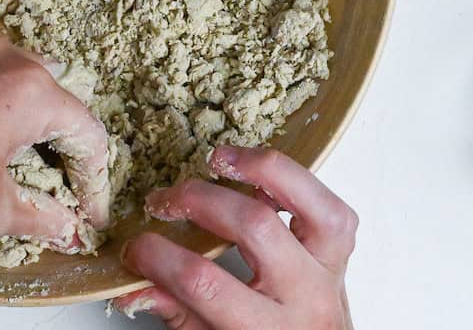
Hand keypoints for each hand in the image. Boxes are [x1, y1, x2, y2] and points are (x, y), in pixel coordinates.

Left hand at [0, 34, 110, 252]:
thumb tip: (62, 225)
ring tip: (26, 174)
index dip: (94, 182)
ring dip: (30, 126)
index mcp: (29, 88)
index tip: (88, 214)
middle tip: (64, 194)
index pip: (85, 133)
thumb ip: (40, 215)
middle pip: (55, 100)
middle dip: (64, 147)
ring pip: (18, 85)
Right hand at [113, 146, 355, 328]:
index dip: (160, 258)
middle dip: (199, 202)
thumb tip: (130, 284)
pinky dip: (296, 182)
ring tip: (218, 160)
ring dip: (264, 172)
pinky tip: (258, 171)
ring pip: (315, 209)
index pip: (205, 284)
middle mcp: (304, 298)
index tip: (136, 246)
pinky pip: (334, 207)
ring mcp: (329, 271)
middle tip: (163, 201)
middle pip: (255, 230)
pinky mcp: (341, 251)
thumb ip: (176, 312)